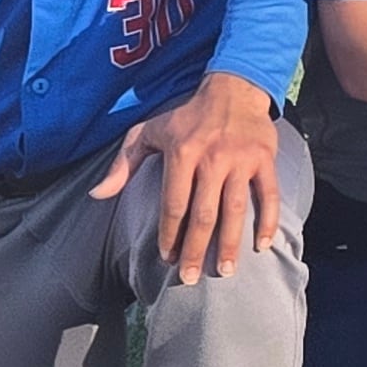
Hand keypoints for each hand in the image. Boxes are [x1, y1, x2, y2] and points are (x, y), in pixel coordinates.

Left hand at [93, 72, 282, 282]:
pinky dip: (267, 222)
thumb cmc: (187, 116)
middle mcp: (212, 158)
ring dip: (229, 244)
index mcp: (182, 153)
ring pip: (235, 210)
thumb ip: (123, 164)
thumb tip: (97, 195)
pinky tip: (261, 246)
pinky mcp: (264, 160)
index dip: (169, 234)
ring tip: (224, 272)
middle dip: (195, 249)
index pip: (174, 203)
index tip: (167, 258)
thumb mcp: (149, 131)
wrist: (234, 88)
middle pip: (203, 214)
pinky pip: (268, 195)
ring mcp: (241, 160)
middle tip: (190, 278)